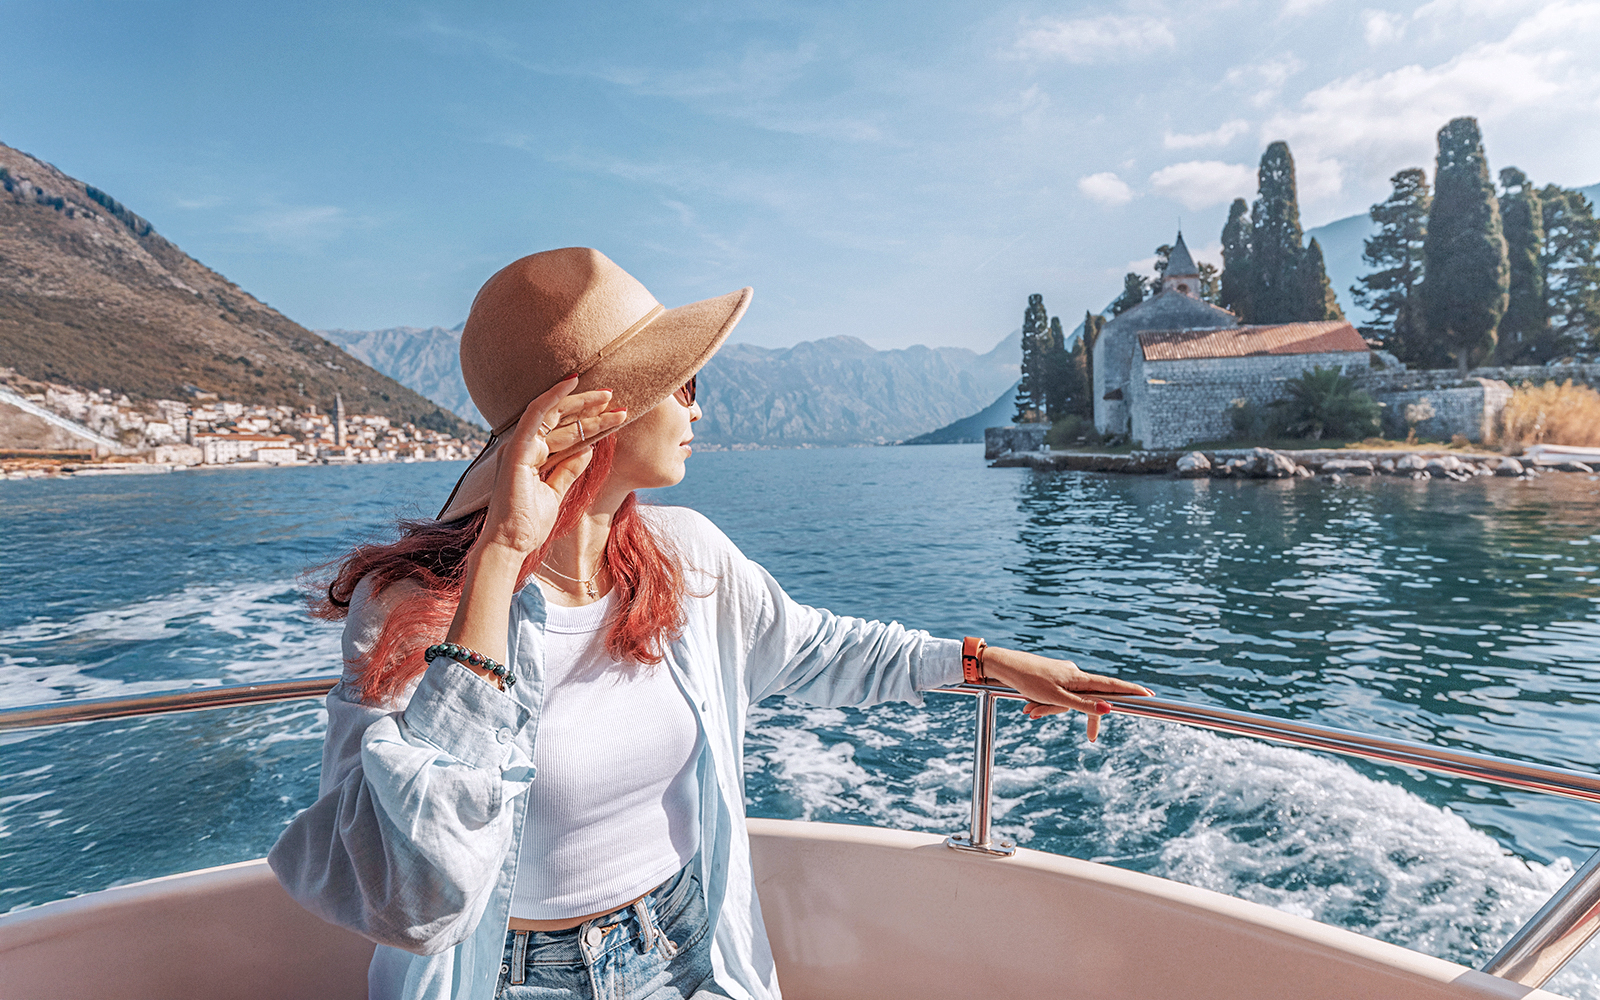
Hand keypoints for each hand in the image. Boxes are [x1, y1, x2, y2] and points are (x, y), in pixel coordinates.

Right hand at [476, 376, 627, 556]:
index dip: (590, 422)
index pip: (565, 432)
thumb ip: (569, 469)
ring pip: (554, 414)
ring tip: (608, 395)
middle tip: (615, 398)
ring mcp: (520, 447)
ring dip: (581, 403)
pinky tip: (571, 383)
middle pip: (561, 420)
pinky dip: (553, 398)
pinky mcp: (518, 450)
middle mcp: (526, 448)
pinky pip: (536, 416)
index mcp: (534, 457)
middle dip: (588, 407)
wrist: (510, 544)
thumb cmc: (529, 524)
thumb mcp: (556, 492)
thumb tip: (588, 448)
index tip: (615, 415)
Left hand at [979, 646, 1151, 741]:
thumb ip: (1082, 705)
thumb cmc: (1029, 680)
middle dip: (1082, 717)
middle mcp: (1075, 675)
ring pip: (1068, 701)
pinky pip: (1055, 697)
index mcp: (1079, 678)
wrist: (1003, 665)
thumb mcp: (1057, 698)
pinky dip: (1044, 705)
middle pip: (1088, 700)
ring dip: (1050, 709)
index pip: (1111, 686)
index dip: (1131, 691)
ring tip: (1031, 709)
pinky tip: (1028, 706)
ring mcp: (1063, 676)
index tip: (1150, 695)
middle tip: (1091, 738)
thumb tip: (1108, 709)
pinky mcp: (1052, 679)